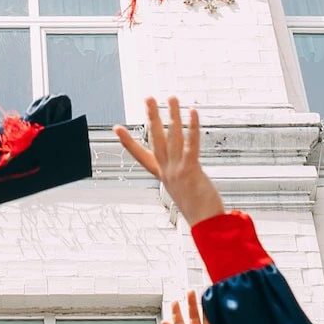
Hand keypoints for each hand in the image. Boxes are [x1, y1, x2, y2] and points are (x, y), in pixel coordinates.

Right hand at [115, 98, 223, 226]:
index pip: (141, 155)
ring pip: (173, 137)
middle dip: (151, 117)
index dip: (128, 142)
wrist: (206, 225)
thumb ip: (181, 178)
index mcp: (163, 176)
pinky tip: (193, 113)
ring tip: (171, 98)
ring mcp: (177, 170)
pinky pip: (191, 144)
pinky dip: (192, 127)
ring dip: (172, 115)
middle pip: (156, 139)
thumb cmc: (200, 211)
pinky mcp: (190, 170)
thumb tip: (185, 173)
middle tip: (148, 99)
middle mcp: (167, 171)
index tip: (117, 128)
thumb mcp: (184, 192)